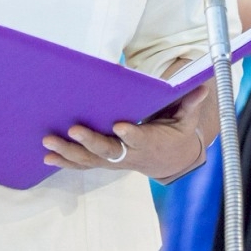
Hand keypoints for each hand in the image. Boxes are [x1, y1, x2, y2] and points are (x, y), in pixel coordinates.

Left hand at [44, 81, 212, 181]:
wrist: (169, 160)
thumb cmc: (174, 133)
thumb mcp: (186, 120)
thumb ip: (189, 104)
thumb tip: (202, 86)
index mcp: (148, 142)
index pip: (138, 139)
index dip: (130, 134)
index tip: (119, 126)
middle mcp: (128, 154)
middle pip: (107, 150)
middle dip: (89, 141)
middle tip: (72, 130)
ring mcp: (114, 160)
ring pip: (89, 159)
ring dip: (68, 152)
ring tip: (48, 142)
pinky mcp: (104, 162)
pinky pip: (83, 164)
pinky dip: (65, 161)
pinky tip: (47, 156)